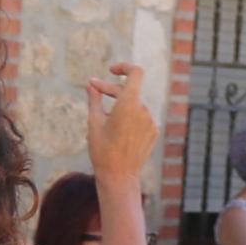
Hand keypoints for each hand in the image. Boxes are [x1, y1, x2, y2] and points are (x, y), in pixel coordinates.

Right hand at [84, 62, 157, 187]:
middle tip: (93, 90)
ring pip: (135, 105)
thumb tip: (91, 85)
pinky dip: (130, 117)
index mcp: (129, 104)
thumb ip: (94, 99)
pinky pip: (141, 118)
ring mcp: (151, 122)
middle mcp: (144, 110)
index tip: (111, 71)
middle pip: (129, 90)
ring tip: (105, 116)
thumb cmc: (102, 150)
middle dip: (111, 89)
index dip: (124, 67)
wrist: (119, 176)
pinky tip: (118, 129)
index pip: (135, 73)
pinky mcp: (154, 132)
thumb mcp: (94, 122)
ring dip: (120, 105)